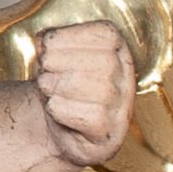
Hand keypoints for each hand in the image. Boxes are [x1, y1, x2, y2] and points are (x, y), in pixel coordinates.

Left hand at [31, 22, 133, 168]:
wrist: (56, 122)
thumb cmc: (57, 82)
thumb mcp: (55, 52)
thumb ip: (53, 40)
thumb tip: (45, 42)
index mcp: (118, 53)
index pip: (107, 36)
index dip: (68, 37)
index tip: (47, 47)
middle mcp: (127, 81)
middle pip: (105, 63)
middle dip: (61, 63)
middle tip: (45, 71)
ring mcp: (121, 111)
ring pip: (98, 90)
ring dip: (56, 87)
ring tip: (49, 90)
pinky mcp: (109, 136)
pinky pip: (87, 117)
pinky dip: (59, 110)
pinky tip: (57, 111)